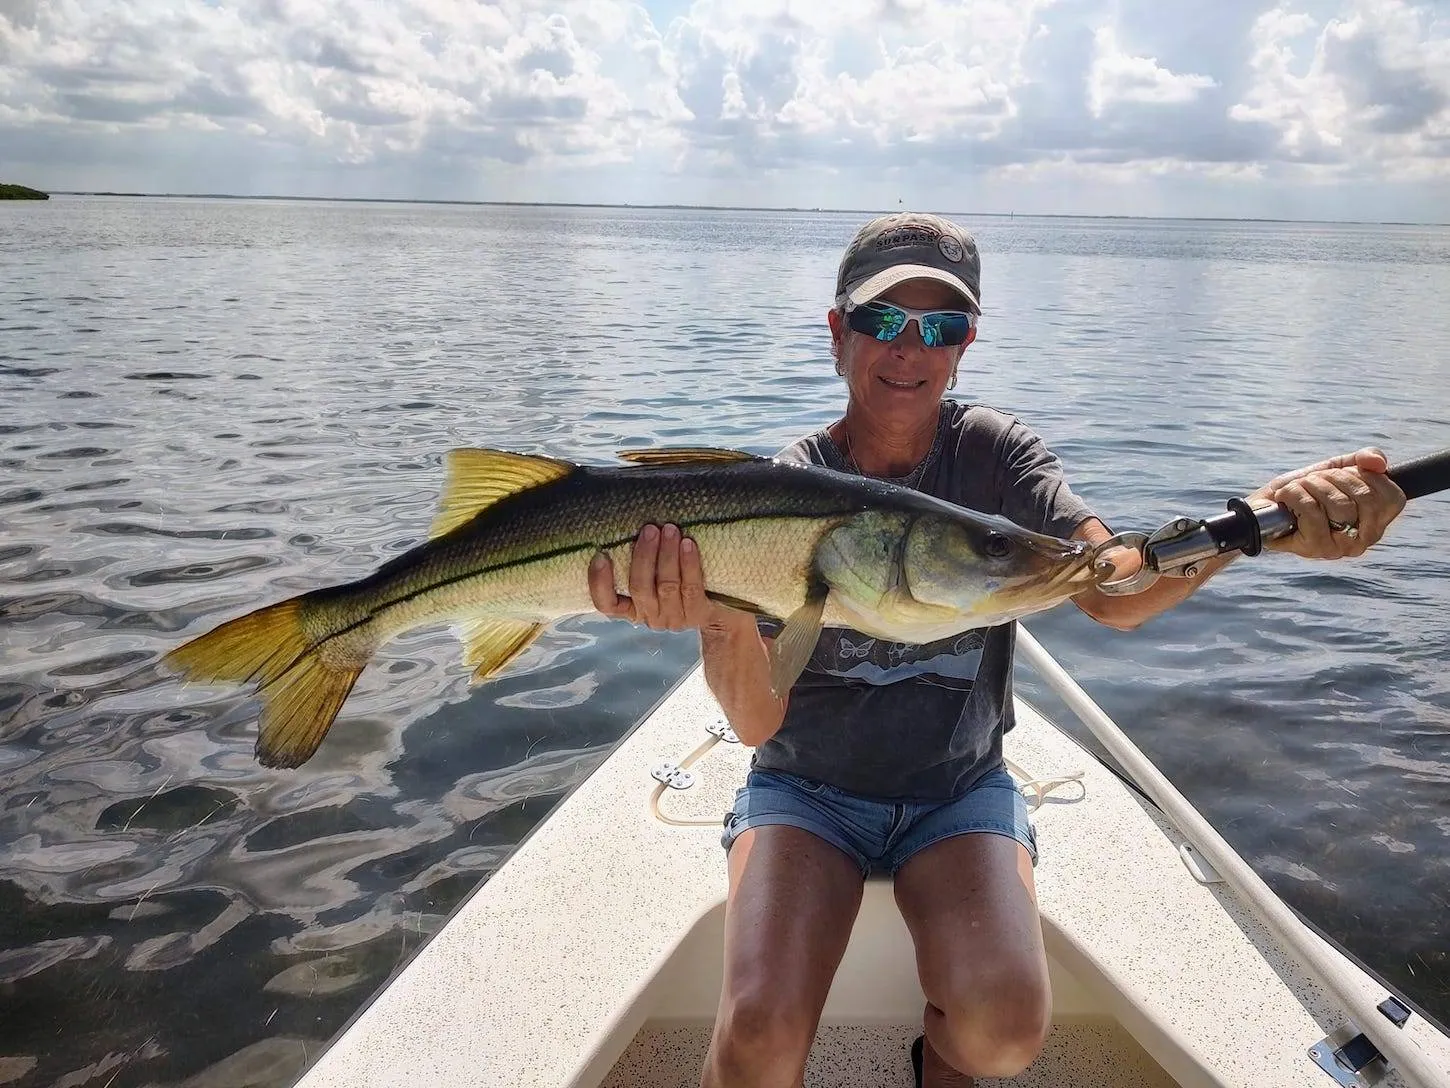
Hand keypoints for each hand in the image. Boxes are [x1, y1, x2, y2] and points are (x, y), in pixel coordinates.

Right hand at [588, 523, 747, 634]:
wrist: (723, 611)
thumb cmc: (680, 582)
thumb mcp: (656, 575)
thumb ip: (642, 557)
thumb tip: (629, 514)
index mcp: (633, 609)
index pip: (607, 604)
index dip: (600, 583)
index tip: (599, 555)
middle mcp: (651, 617)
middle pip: (639, 588)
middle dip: (643, 556)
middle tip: (649, 529)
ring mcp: (675, 618)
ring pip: (666, 586)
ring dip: (667, 555)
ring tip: (670, 529)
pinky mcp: (698, 614)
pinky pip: (691, 587)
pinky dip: (689, 564)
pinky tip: (688, 544)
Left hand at [1247, 447, 1405, 559]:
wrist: (1261, 508)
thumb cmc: (1302, 491)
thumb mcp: (1336, 468)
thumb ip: (1364, 459)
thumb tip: (1379, 463)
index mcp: (1377, 522)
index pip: (1391, 496)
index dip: (1363, 476)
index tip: (1338, 476)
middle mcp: (1365, 540)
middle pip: (1365, 496)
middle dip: (1333, 477)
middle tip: (1313, 480)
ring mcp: (1341, 547)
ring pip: (1338, 502)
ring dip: (1311, 484)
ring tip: (1297, 489)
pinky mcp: (1315, 548)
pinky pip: (1312, 511)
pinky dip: (1294, 494)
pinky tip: (1285, 498)